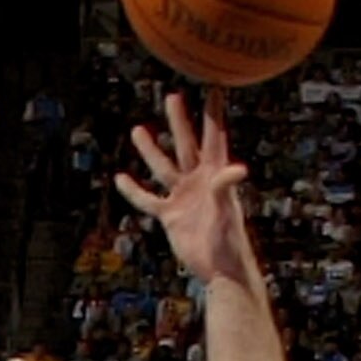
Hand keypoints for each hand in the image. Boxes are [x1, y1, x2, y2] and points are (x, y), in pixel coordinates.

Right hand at [112, 92, 251, 285]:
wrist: (221, 271)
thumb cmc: (230, 242)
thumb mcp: (226, 211)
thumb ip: (226, 187)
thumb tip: (239, 168)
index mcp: (215, 175)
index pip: (214, 138)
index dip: (213, 114)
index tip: (214, 88)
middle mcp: (199, 182)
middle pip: (187, 145)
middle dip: (180, 121)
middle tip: (173, 96)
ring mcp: (183, 197)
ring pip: (164, 167)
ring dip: (151, 150)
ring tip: (138, 129)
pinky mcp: (170, 216)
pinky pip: (148, 200)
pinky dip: (134, 191)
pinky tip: (121, 178)